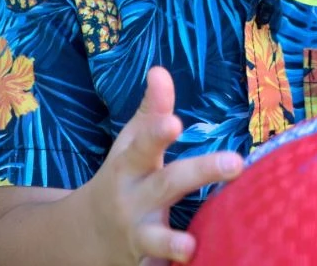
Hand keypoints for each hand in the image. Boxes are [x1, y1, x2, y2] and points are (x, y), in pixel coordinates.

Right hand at [86, 66, 243, 265]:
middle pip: (168, 185)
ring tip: (189, 247)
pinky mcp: (142, 265)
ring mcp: (136, 236)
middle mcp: (132, 199)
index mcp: (130, 166)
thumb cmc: (120, 178)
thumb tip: (160, 70)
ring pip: (154, 239)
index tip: (175, 121)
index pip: (144, 145)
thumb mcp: (129, 144)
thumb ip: (150, 110)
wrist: (80, 237)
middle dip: (200, 173)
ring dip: (170, 243)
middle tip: (236, 163)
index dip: (157, 132)